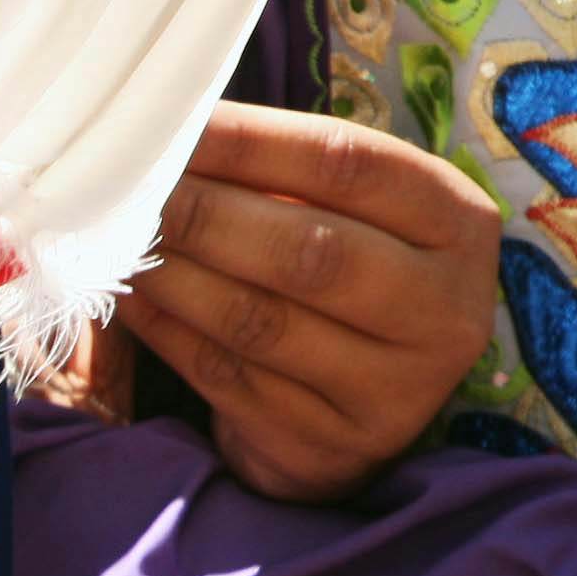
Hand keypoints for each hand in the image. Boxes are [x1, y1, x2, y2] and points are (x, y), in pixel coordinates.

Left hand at [125, 102, 503, 502]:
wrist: (360, 402)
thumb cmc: (345, 273)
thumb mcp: (348, 213)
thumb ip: (282, 174)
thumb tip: (169, 133)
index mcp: (457, 223)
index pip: (347, 164)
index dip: (249, 142)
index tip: (174, 127)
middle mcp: (443, 310)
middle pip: (309, 251)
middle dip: (205, 216)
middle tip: (132, 193)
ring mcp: (393, 391)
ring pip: (260, 322)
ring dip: (174, 276)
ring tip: (119, 242)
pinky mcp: (330, 447)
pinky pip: (228, 380)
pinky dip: (167, 333)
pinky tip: (130, 299)